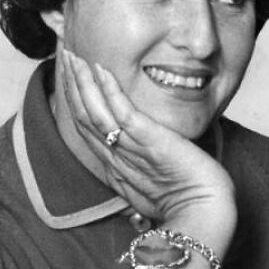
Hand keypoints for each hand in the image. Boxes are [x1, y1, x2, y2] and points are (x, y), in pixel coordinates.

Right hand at [60, 49, 235, 231]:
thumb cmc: (188, 201)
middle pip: (84, 117)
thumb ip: (144, 168)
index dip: (77, 101)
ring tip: (73, 56)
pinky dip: (109, 90)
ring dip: (81, 82)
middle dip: (72, 85)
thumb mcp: (157, 184)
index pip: (89, 129)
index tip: (72, 75)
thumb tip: (145, 154)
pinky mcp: (149, 142)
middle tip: (64, 55)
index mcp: (116, 167)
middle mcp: (117, 158)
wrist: (204, 213)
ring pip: (94, 113)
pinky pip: (121, 113)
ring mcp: (131, 150)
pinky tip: (100, 69)